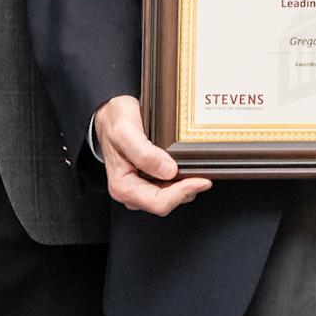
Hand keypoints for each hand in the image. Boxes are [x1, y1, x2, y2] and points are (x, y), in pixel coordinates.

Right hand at [92, 96, 210, 215]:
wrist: (110, 112)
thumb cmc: (114, 121)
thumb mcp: (126, 132)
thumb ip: (145, 153)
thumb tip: (169, 171)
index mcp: (123, 186)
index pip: (158, 202)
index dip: (182, 193)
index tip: (201, 180)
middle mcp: (131, 191)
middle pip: (166, 203)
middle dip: (187, 191)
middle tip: (204, 175)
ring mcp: (140, 187)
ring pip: (170, 197)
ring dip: (185, 186)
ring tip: (198, 171)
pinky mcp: (149, 180)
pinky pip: (169, 187)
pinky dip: (181, 180)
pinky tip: (187, 168)